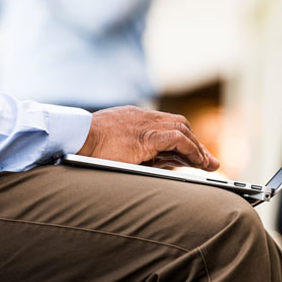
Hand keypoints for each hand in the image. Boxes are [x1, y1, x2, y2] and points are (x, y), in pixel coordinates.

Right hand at [78, 106, 219, 170]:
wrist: (73, 138)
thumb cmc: (85, 146)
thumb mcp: (112, 144)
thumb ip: (131, 148)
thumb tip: (149, 163)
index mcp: (134, 117)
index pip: (167, 124)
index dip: (184, 138)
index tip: (193, 154)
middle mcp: (143, 117)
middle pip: (179, 124)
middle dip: (195, 143)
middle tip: (208, 161)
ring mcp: (145, 124)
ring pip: (182, 129)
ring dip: (197, 147)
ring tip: (207, 164)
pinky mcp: (146, 136)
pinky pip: (177, 139)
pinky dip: (190, 149)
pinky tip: (197, 162)